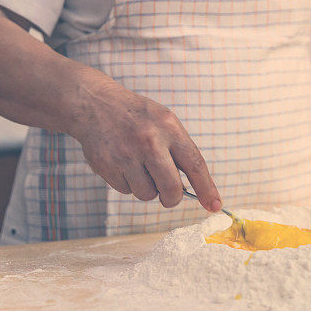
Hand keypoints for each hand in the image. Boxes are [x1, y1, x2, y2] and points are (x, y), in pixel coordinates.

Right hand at [69, 79, 221, 211]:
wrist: (95, 104)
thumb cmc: (138, 117)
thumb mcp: (165, 121)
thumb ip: (180, 150)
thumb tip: (193, 188)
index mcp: (169, 127)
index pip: (195, 164)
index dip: (207, 189)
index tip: (214, 206)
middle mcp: (149, 141)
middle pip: (171, 188)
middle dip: (172, 198)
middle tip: (169, 195)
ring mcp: (126, 154)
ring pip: (147, 194)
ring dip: (147, 188)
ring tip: (139, 167)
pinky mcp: (106, 165)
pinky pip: (126, 190)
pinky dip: (128, 183)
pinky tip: (123, 163)